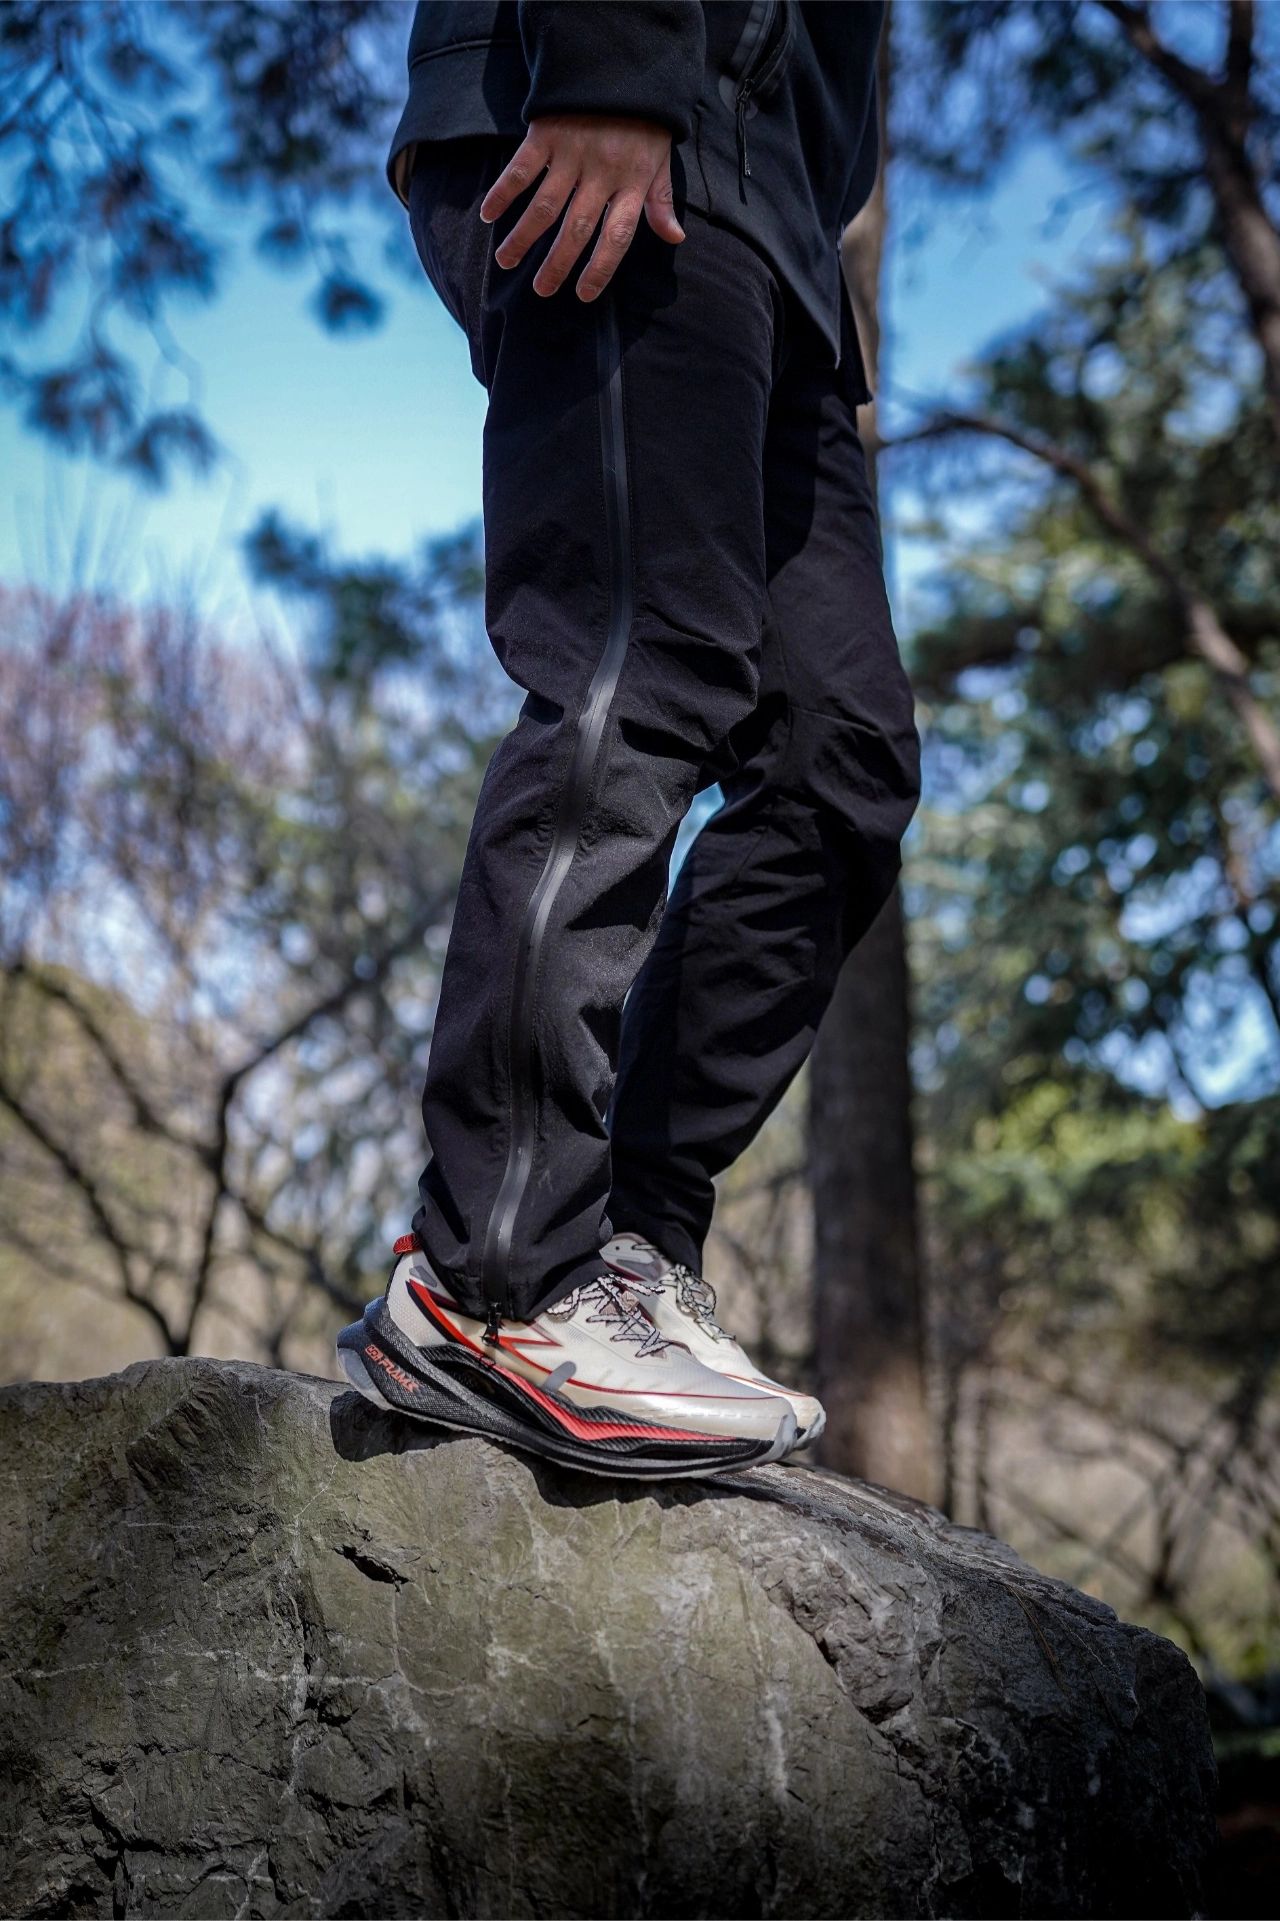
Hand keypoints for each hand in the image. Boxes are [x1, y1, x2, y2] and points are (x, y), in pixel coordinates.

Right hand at [480, 114, 683, 301]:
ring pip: (544, 207)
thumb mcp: (659, 159)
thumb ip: (660, 200)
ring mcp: (572, 154)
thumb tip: (675, 237)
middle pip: (576, 230)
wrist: (620, 62)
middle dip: (556, 265)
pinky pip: (521, 169)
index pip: (616, 238)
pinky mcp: (547, 133)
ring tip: (505, 261)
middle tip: (541, 290)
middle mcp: (602, 174)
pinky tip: (488, 214)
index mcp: (632, 184)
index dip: (600, 269)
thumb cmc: (642, 120)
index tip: (583, 294)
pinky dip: (502, 192)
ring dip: (522, 238)